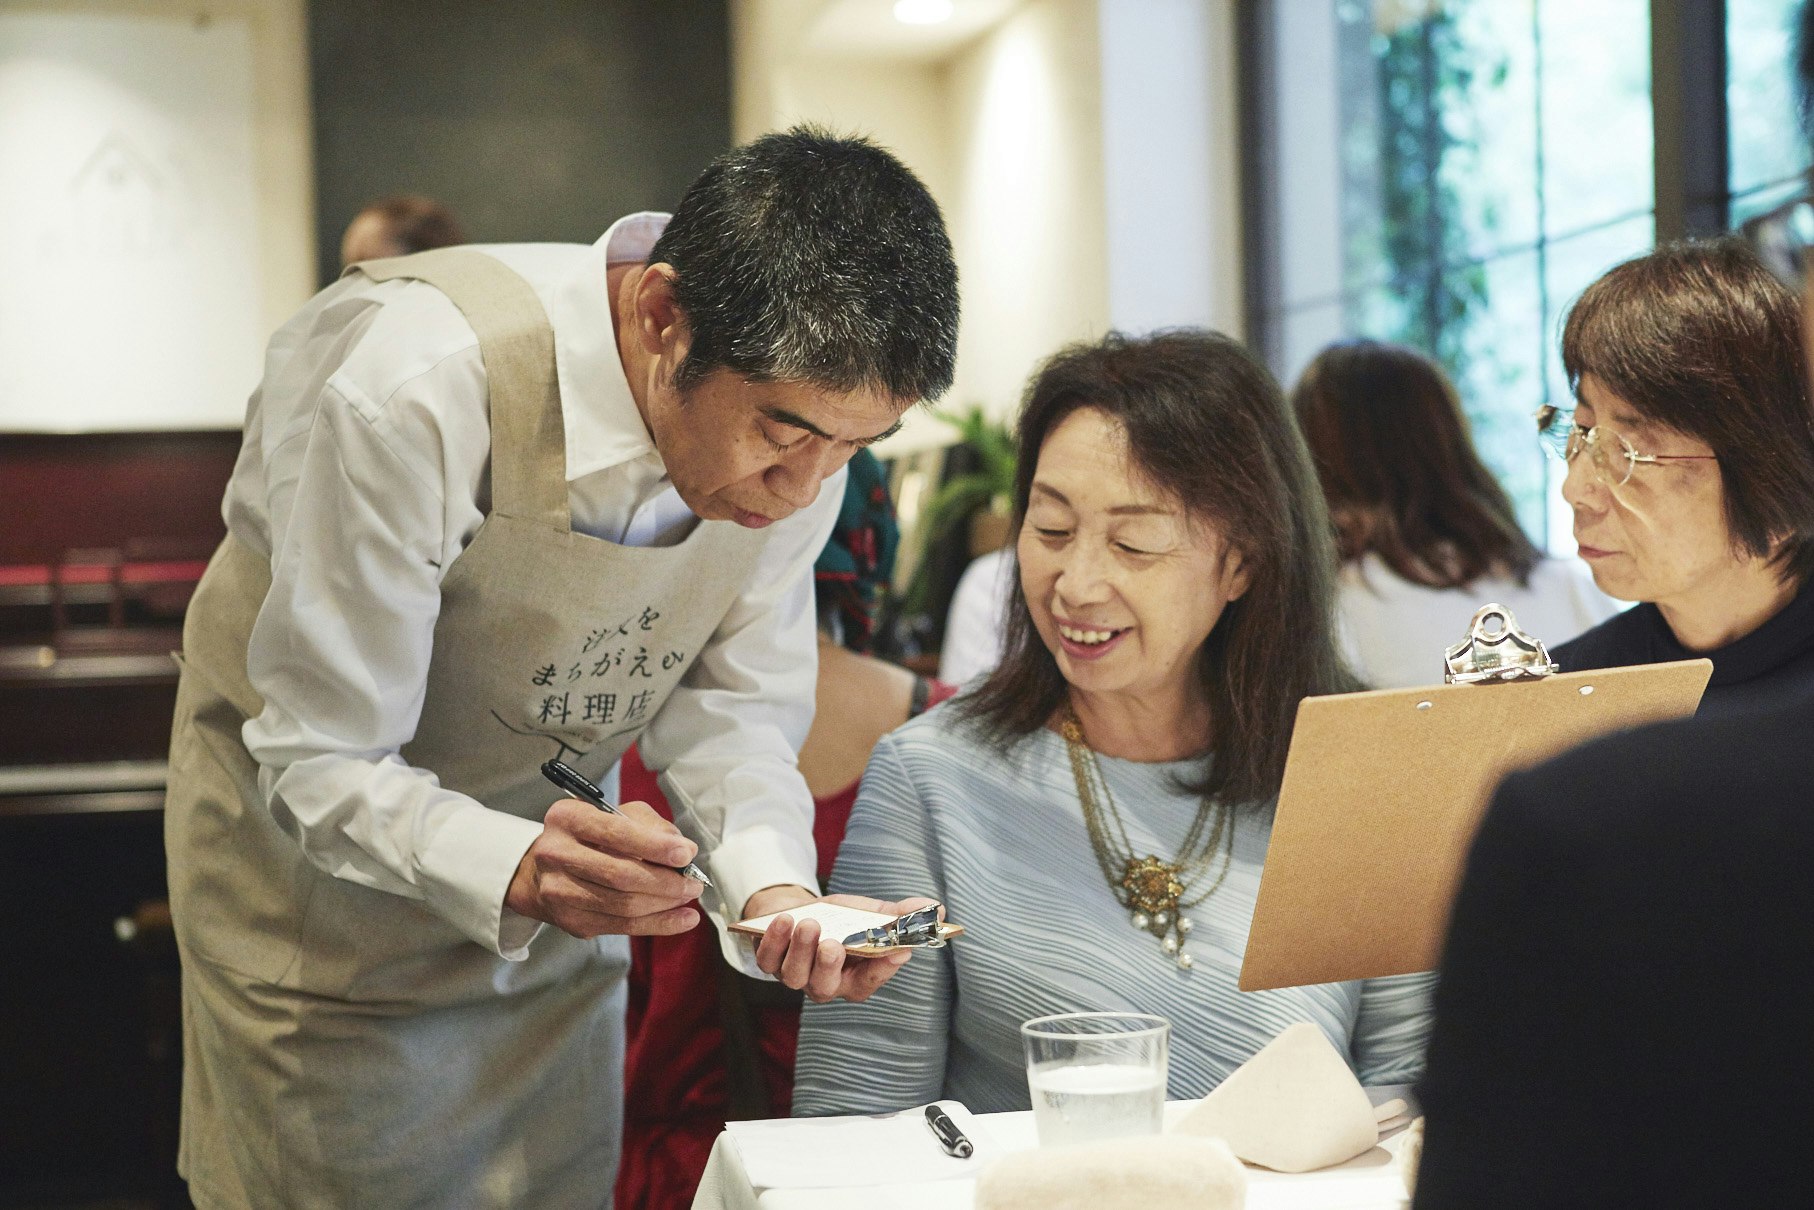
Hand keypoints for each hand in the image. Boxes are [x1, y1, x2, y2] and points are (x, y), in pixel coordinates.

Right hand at [504, 797, 702, 937]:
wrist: (543, 871)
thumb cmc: (590, 837)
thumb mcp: (616, 815)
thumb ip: (649, 825)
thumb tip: (683, 849)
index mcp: (568, 818)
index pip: (615, 832)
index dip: (654, 846)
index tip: (686, 854)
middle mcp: (557, 854)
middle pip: (621, 874)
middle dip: (666, 881)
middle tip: (693, 882)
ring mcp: (560, 892)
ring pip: (624, 905)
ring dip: (665, 903)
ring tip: (688, 896)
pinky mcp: (571, 921)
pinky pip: (623, 926)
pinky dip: (658, 924)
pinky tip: (681, 918)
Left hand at [744, 886, 939, 1003]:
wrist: (797, 909)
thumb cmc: (838, 919)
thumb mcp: (869, 914)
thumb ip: (899, 916)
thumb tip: (935, 908)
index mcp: (851, 978)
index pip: (867, 983)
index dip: (882, 970)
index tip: (897, 949)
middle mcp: (822, 983)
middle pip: (825, 987)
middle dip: (829, 967)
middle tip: (834, 946)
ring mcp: (793, 974)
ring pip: (794, 975)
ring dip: (801, 950)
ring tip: (809, 924)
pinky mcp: (769, 960)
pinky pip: (768, 958)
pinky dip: (774, 941)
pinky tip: (784, 920)